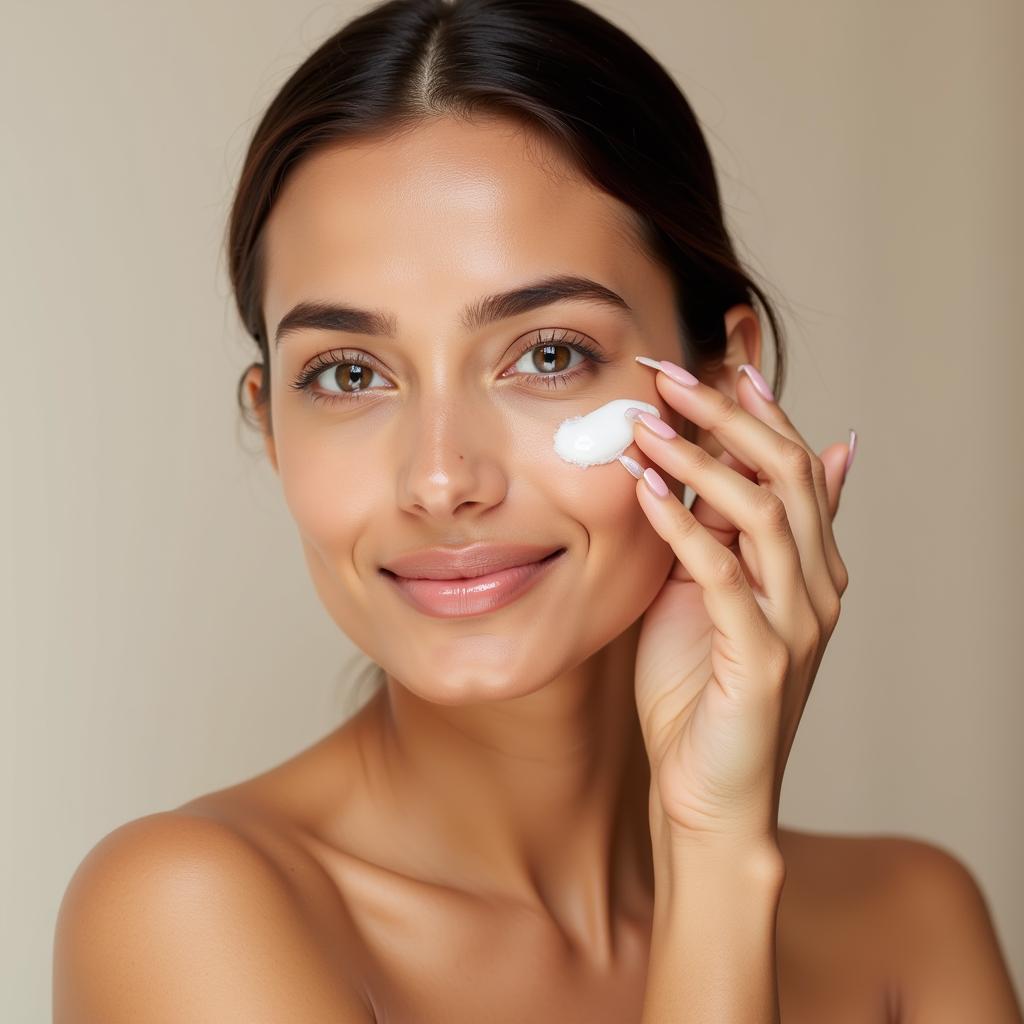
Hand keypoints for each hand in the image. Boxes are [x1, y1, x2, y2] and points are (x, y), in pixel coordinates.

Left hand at [626, 360, 852, 849]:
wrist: (708, 793)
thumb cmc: (697, 692)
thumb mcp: (705, 597)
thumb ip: (720, 535)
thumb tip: (720, 474)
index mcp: (806, 566)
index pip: (792, 466)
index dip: (754, 412)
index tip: (708, 364)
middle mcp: (814, 585)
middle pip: (785, 474)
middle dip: (727, 417)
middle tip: (668, 374)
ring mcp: (795, 622)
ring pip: (761, 514)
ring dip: (699, 461)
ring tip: (644, 422)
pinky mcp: (762, 658)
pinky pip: (723, 574)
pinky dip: (683, 524)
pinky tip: (643, 489)